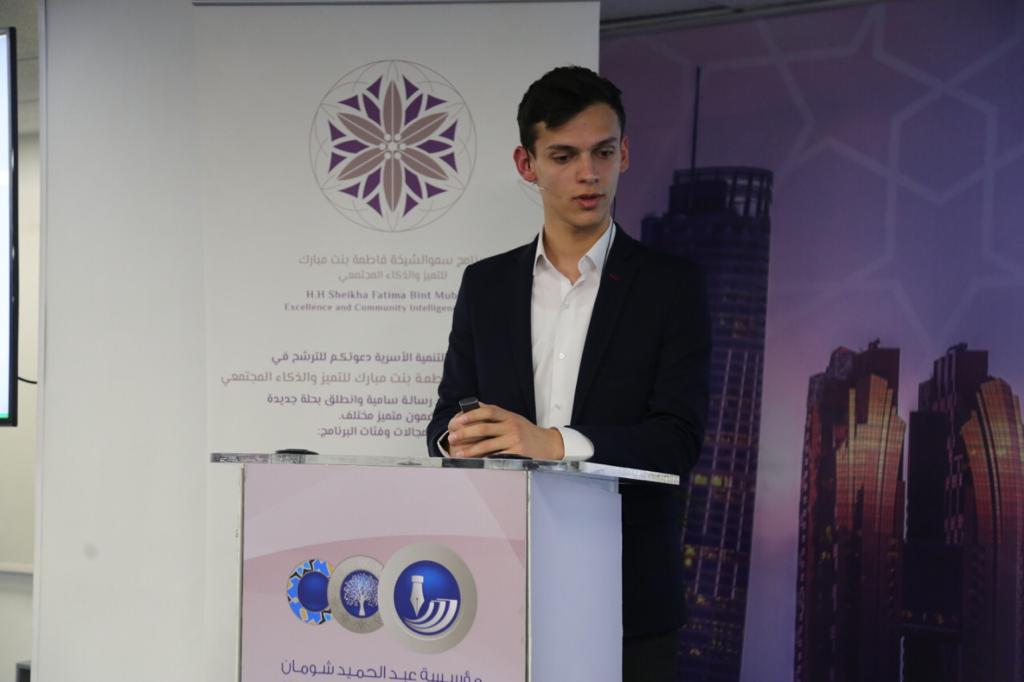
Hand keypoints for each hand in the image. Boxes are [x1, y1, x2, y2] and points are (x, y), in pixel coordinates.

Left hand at [447, 402, 564, 459]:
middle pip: (484, 428)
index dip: (472, 414)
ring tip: (459, 453)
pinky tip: (474, 462)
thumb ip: (496, 414)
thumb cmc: (526, 431)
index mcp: (509, 416)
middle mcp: (512, 426)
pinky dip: (484, 460)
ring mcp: (515, 440)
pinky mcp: (517, 453)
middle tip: (452, 438)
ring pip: (487, 445)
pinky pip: (496, 457)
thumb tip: (474, 407)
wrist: (548, 444)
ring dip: (470, 450)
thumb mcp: (513, 418)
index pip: (488, 410)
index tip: (458, 420)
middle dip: (465, 433)